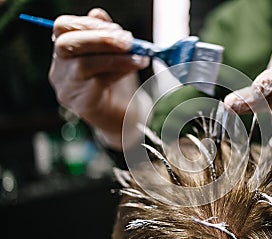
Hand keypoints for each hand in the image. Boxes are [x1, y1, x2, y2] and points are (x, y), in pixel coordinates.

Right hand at [49, 8, 150, 149]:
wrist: (122, 118)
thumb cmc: (115, 83)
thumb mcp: (111, 54)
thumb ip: (104, 35)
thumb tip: (97, 13)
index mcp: (64, 54)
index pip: (62, 29)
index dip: (87, 23)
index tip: (116, 28)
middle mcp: (60, 71)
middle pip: (66, 45)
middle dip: (100, 38)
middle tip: (128, 40)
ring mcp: (68, 89)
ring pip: (83, 64)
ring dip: (115, 56)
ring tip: (138, 55)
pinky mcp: (83, 104)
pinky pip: (98, 83)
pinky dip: (120, 70)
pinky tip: (136, 65)